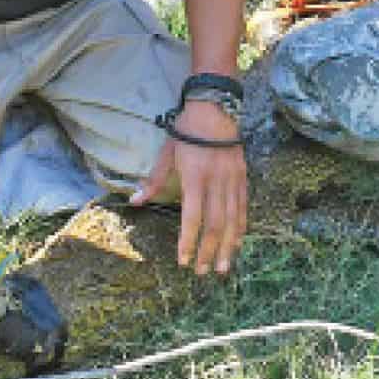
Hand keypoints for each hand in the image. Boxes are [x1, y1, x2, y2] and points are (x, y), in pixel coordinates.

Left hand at [130, 101, 247, 274]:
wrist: (215, 106)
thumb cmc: (187, 129)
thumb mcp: (167, 152)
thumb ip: (154, 180)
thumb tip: (135, 201)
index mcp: (195, 177)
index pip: (192, 217)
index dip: (188, 241)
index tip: (183, 261)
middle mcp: (217, 181)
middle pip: (216, 224)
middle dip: (209, 252)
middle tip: (203, 272)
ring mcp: (233, 180)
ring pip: (233, 220)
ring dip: (228, 246)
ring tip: (224, 268)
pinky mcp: (243, 177)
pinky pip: (243, 207)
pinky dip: (241, 227)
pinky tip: (238, 242)